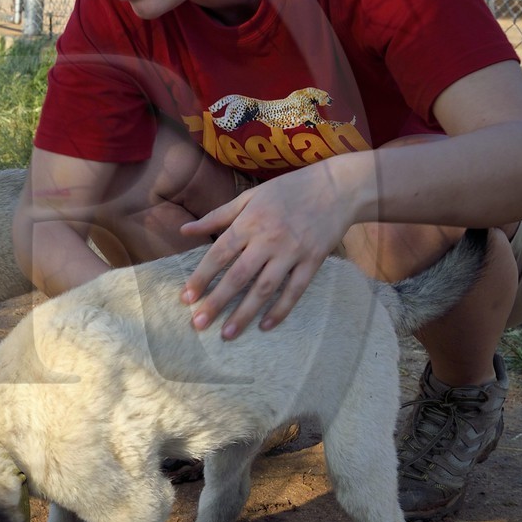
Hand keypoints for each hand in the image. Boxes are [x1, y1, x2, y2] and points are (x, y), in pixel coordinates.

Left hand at [177, 161, 358, 338]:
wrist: (338, 187)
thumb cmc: (288, 190)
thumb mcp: (250, 197)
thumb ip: (217, 216)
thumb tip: (184, 231)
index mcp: (250, 222)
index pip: (219, 253)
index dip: (202, 277)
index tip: (187, 298)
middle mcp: (269, 239)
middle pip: (238, 276)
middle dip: (217, 302)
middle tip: (199, 324)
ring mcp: (292, 252)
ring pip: (265, 288)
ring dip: (245, 313)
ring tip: (228, 334)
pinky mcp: (313, 261)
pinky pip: (295, 290)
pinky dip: (281, 310)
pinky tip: (265, 326)